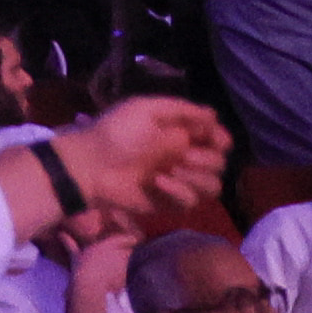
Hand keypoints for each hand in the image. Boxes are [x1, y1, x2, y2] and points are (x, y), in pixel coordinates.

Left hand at [63, 95, 229, 228]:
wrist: (90, 166)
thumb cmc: (116, 133)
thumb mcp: (146, 110)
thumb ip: (182, 111)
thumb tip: (213, 115)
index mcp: (178, 132)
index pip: (216, 138)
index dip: (221, 139)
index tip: (215, 140)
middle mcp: (183, 156)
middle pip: (219, 162)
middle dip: (207, 159)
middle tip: (185, 156)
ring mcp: (178, 180)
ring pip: (212, 185)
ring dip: (198, 177)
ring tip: (173, 170)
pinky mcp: (169, 202)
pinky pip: (191, 201)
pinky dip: (180, 191)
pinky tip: (159, 183)